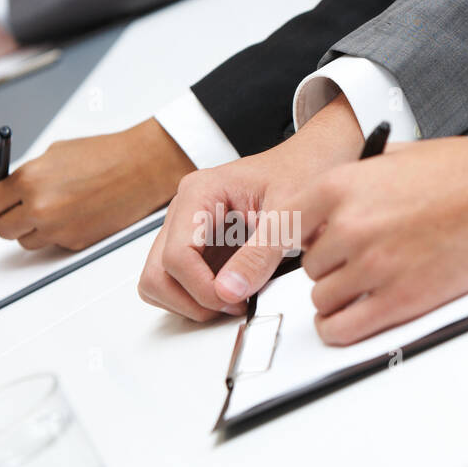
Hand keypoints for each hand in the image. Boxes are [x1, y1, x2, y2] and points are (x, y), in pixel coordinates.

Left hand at [0, 119, 193, 251]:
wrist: (139, 168)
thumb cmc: (102, 156)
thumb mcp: (54, 155)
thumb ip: (26, 175)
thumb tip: (8, 191)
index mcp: (28, 180)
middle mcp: (39, 208)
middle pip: (1, 229)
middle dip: (7, 219)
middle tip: (18, 210)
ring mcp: (57, 229)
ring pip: (25, 242)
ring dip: (31, 230)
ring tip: (51, 211)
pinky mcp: (75, 242)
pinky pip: (52, 244)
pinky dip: (56, 233)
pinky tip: (72, 214)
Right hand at [137, 96, 363, 320]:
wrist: (311, 161)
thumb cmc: (301, 174)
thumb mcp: (288, 215)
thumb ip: (260, 254)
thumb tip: (229, 291)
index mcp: (200, 193)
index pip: (176, 256)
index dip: (202, 289)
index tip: (235, 299)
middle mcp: (185, 210)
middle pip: (156, 274)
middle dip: (192, 300)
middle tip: (233, 305)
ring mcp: (186, 230)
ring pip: (158, 282)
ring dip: (190, 302)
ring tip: (233, 301)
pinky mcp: (196, 246)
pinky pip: (177, 283)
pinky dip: (196, 298)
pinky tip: (230, 294)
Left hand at [290, 136, 467, 344]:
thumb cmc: (462, 172)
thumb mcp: (392, 156)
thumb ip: (353, 177)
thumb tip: (329, 194)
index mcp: (340, 187)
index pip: (280, 229)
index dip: (275, 250)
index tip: (269, 264)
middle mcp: (349, 227)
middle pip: (309, 268)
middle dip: (328, 267)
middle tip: (354, 260)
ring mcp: (373, 266)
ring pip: (323, 299)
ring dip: (338, 296)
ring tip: (363, 284)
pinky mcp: (399, 299)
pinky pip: (343, 328)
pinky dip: (338, 329)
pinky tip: (347, 319)